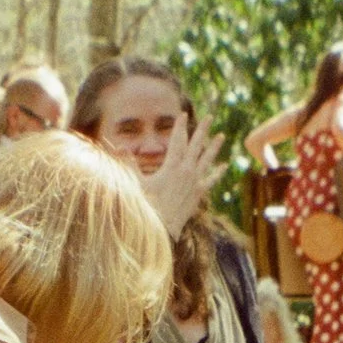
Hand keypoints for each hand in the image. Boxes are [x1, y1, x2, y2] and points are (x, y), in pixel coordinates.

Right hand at [137, 121, 223, 237]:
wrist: (163, 227)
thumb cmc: (147, 206)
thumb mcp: (137, 183)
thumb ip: (129, 164)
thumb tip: (119, 147)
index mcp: (172, 166)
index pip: (177, 141)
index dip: (179, 126)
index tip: (183, 114)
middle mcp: (186, 171)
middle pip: (196, 145)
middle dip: (202, 130)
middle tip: (210, 116)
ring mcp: (195, 182)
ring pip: (207, 160)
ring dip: (214, 147)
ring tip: (221, 135)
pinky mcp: (199, 193)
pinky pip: (211, 180)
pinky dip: (217, 172)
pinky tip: (224, 165)